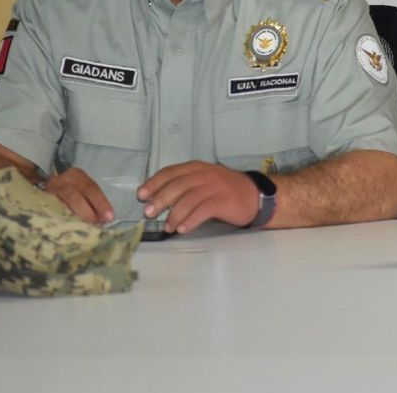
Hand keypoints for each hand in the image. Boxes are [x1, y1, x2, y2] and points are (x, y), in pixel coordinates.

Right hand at [41, 167, 114, 224]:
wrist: (45, 191)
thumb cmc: (71, 193)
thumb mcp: (82, 192)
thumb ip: (92, 202)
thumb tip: (104, 220)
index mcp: (75, 175)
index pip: (90, 188)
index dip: (101, 203)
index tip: (109, 217)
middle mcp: (60, 180)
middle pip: (74, 195)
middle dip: (87, 211)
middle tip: (95, 224)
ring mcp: (47, 191)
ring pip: (59, 203)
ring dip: (73, 217)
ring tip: (83, 228)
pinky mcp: (38, 202)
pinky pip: (49, 212)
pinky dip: (60, 221)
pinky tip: (68, 230)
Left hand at [137, 162, 259, 233]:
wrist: (254, 195)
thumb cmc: (224, 191)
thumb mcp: (204, 181)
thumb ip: (184, 186)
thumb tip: (157, 200)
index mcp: (197, 168)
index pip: (171, 172)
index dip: (154, 183)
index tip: (141, 195)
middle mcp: (205, 174)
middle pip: (177, 185)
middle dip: (160, 199)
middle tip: (149, 213)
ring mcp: (215, 187)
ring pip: (189, 199)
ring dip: (174, 214)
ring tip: (167, 226)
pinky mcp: (224, 201)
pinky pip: (203, 210)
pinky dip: (190, 220)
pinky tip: (182, 228)